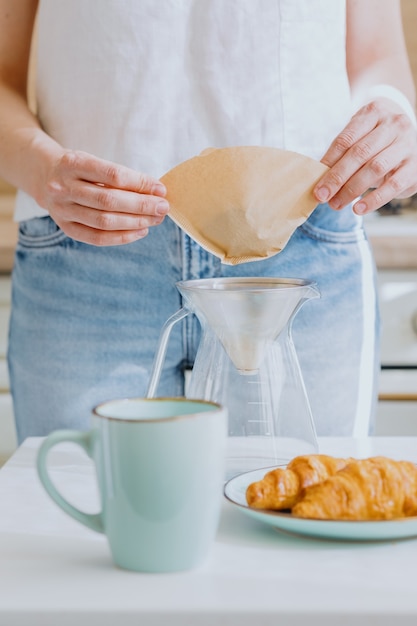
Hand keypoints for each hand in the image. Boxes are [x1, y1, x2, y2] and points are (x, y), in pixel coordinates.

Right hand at [37, 149, 168, 245]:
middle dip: (141, 206)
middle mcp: (63, 187)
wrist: (44, 176)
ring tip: (155, 219)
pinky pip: (97, 238)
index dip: (139, 184)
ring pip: (104, 221)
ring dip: (135, 222)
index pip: (112, 175)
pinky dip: (122, 237)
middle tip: (162, 208)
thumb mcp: (96, 162)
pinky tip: (140, 231)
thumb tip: (156, 192)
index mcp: (73, 163)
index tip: (160, 189)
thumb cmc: (80, 169)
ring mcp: (61, 210)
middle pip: (108, 201)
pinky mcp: (65, 227)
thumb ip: (122, 176)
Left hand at [314, 98, 416, 214]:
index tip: (316, 182)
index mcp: (373, 113)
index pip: (346, 139)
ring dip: (352, 189)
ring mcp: (406, 144)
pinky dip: (374, 199)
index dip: (328, 162)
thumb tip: (321, 180)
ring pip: (375, 168)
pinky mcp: (415, 166)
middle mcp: (393, 125)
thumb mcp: (360, 137)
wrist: (413, 138)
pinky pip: (393, 185)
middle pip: (359, 153)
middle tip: (322, 196)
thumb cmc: (377, 140)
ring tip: (336, 204)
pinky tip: (358, 208)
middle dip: (337, 178)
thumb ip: (343, 153)